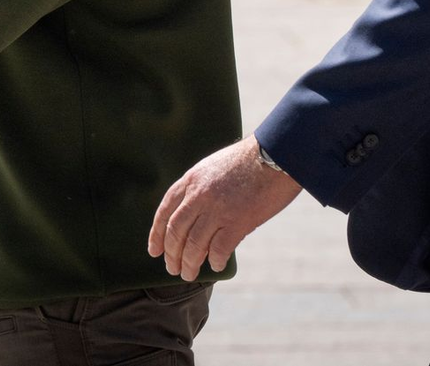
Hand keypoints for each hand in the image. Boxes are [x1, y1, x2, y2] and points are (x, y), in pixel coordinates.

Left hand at [148, 134, 302, 279]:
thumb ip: (200, 189)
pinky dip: (215, 261)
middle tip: (172, 268)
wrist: (275, 155)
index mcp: (192, 179)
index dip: (156, 233)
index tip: (154, 251)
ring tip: (190, 274)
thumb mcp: (214, 167)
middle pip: (176, 232)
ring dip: (190, 264)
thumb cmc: (249, 161)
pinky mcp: (237, 222)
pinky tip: (216, 265)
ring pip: (194, 246)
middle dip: (172, 254)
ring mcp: (217, 209)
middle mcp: (199, 195)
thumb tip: (195, 219)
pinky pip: (219, 250)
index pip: (165, 210)